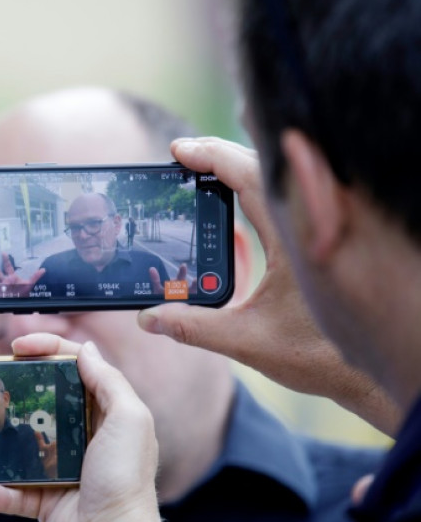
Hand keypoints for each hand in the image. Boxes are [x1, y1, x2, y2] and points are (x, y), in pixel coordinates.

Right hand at [0, 252, 45, 296]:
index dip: (6, 260)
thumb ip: (35, 277)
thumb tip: (44, 270)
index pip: (8, 267)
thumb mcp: (30, 284)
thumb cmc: (23, 293)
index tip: (3, 253)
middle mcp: (4, 282)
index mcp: (11, 278)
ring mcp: (0, 289)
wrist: (20, 303)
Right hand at [0, 333, 160, 521]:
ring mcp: (60, 468)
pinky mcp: (45, 498)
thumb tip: (86, 350)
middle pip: (42, 401)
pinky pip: (13, 492)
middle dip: (16, 390)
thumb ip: (110, 382)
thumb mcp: (130, 420)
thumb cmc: (127, 481)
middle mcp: (83, 437)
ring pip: (20, 446)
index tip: (19, 346)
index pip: (74, 368)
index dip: (47, 349)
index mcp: (105, 414)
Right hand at [138, 137, 400, 435]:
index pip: (250, 176)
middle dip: (220, 155)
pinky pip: (288, 199)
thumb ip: (193, 327)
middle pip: (263, 167)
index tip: (179, 151)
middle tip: (182, 156)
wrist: (373, 370)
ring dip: (241, 169)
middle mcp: (311, 225)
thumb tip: (148, 318)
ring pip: (278, 180)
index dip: (211, 156)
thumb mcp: (248, 341)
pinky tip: (236, 201)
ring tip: (203, 170)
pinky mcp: (322, 241)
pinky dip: (259, 189)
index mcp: (294, 238)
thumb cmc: (322, 356)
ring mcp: (320, 229)